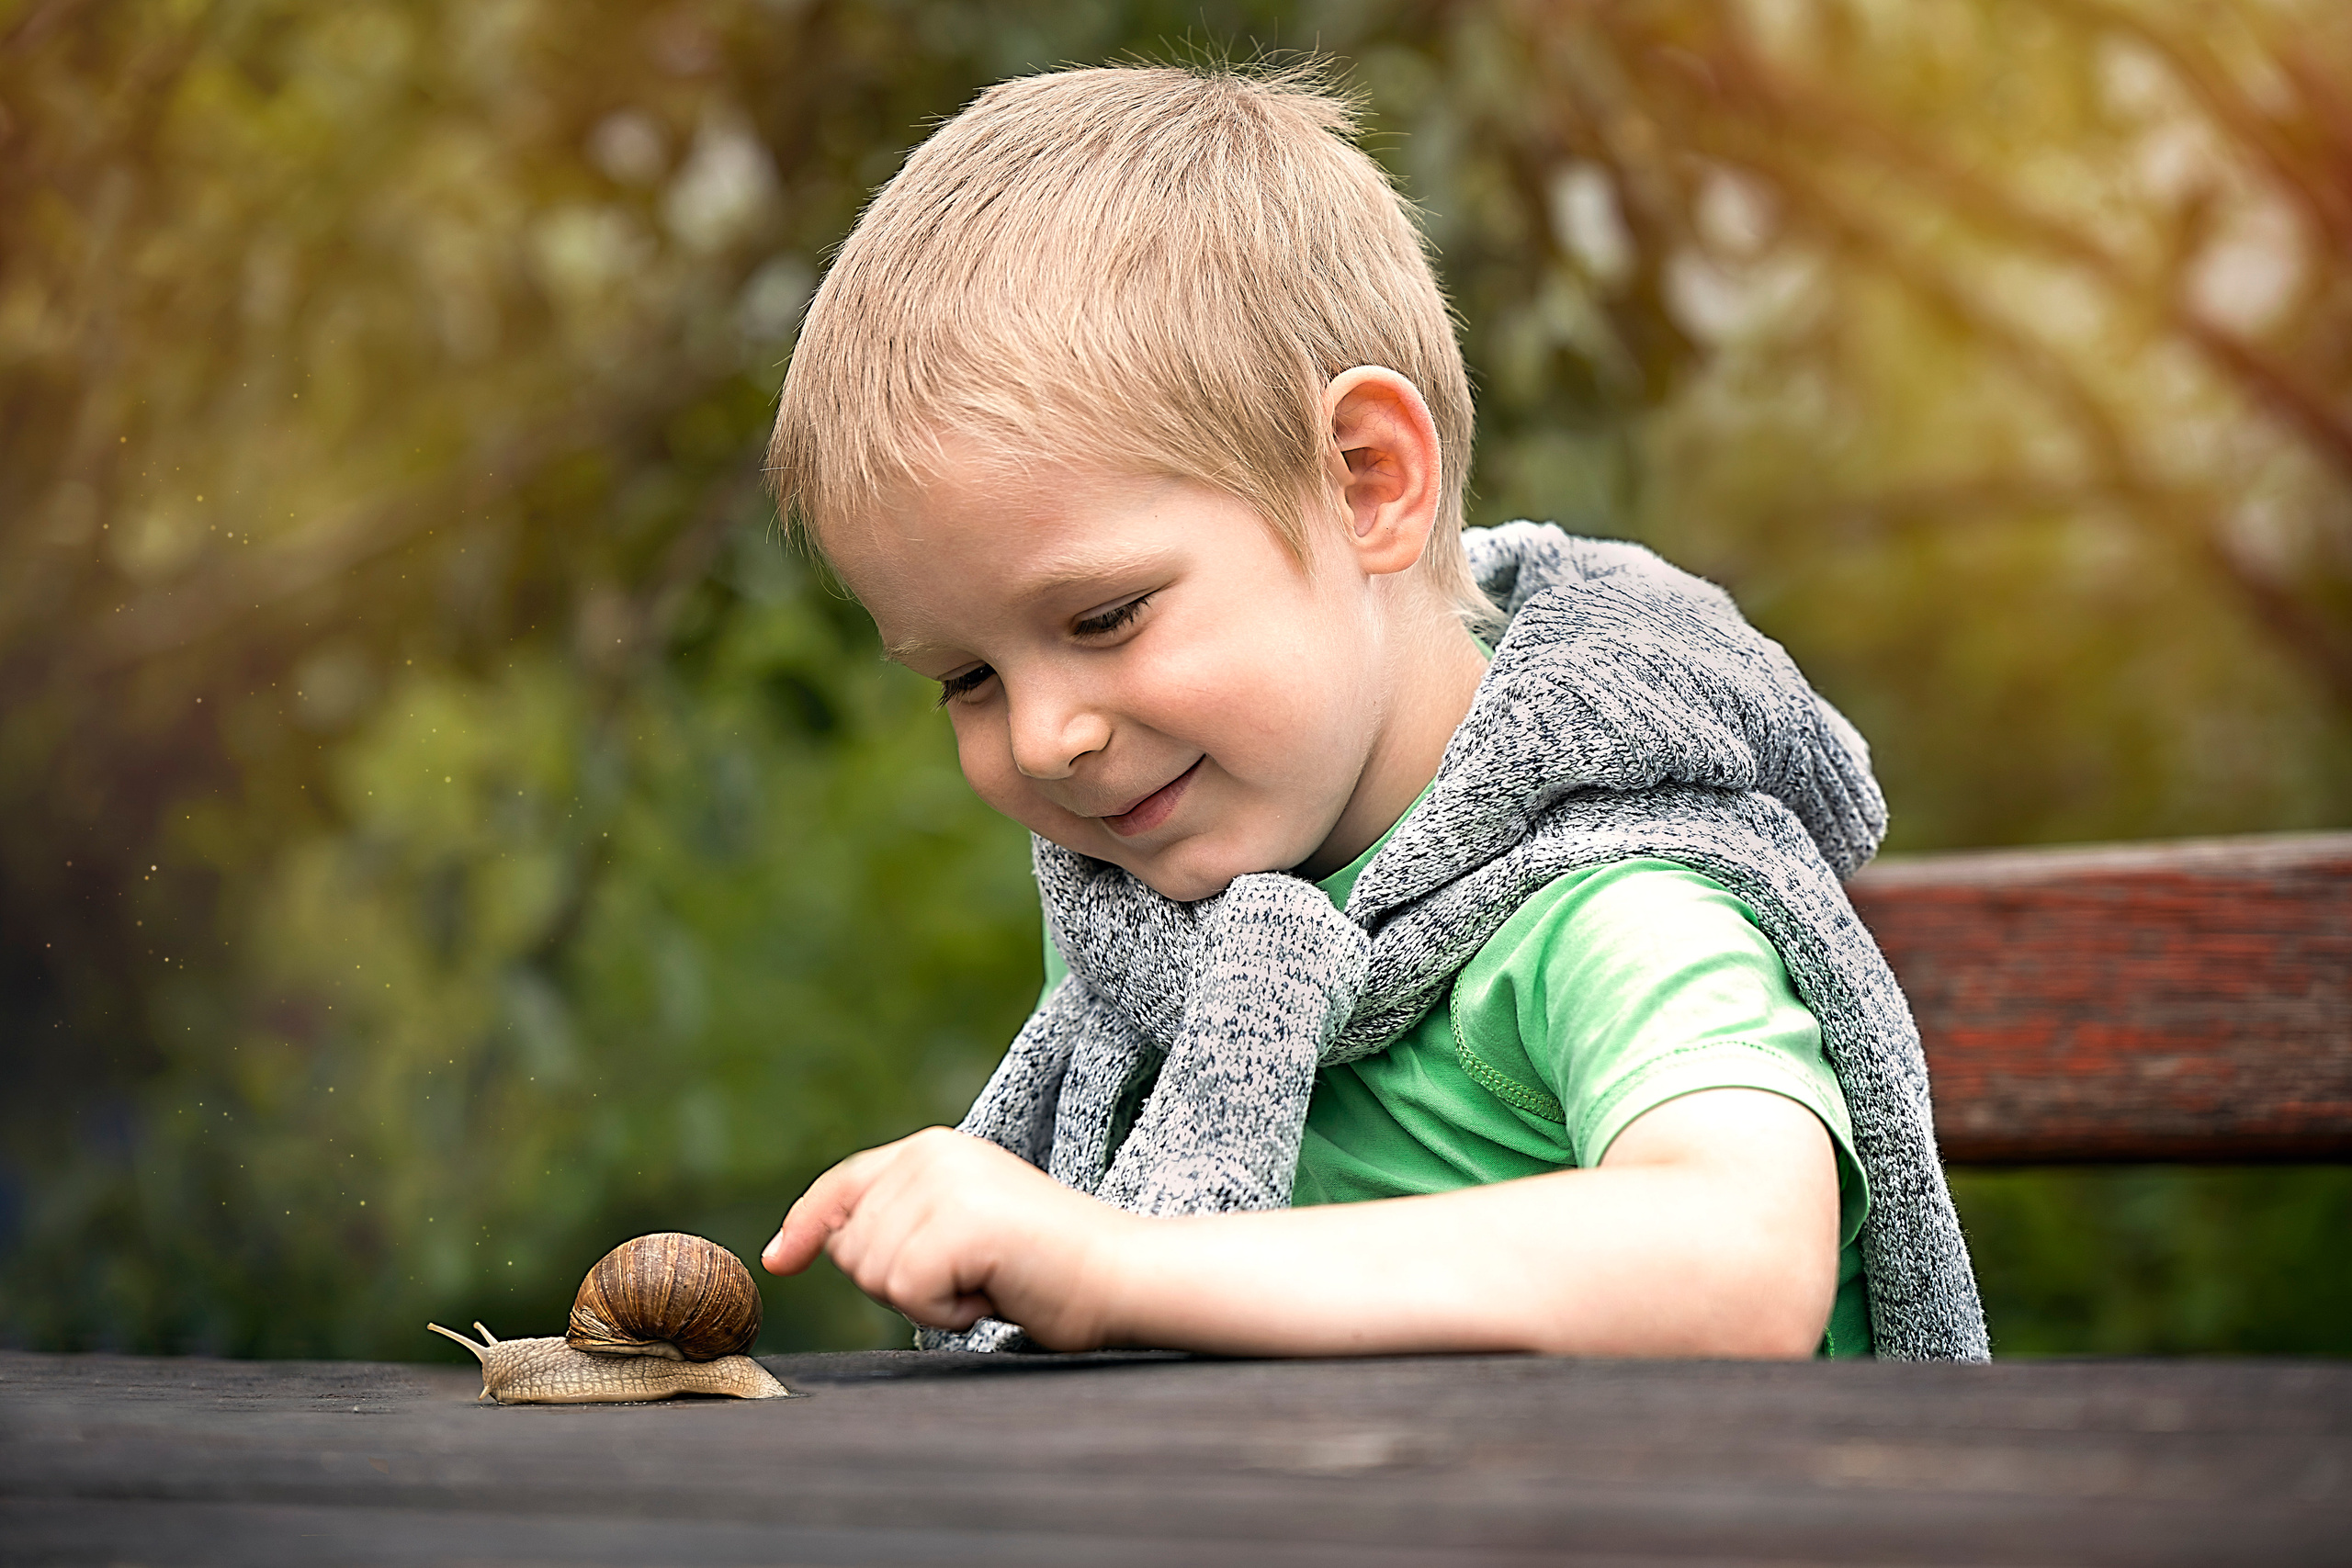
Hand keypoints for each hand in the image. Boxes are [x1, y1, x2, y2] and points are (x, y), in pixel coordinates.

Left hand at [761, 1127, 1131, 1348]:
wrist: (1122, 1274)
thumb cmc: (1045, 1266)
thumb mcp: (959, 1226)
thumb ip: (899, 1220)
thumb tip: (817, 1243)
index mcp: (934, 1147)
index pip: (843, 1184)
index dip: (807, 1225)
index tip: (782, 1257)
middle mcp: (933, 1152)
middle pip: (850, 1246)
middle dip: (898, 1282)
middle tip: (971, 1276)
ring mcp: (945, 1183)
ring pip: (872, 1273)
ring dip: (924, 1300)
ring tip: (985, 1280)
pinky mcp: (959, 1221)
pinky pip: (905, 1293)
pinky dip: (943, 1313)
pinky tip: (991, 1293)